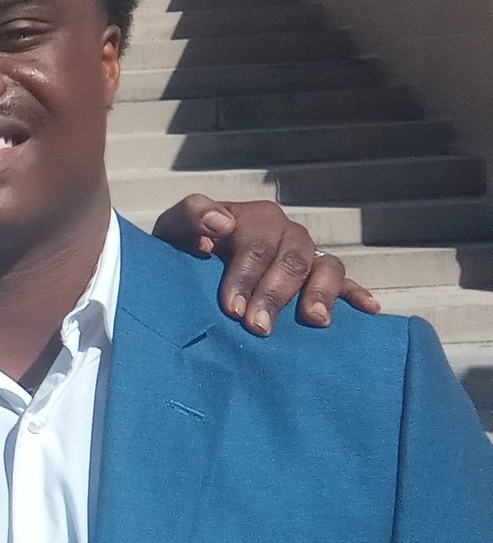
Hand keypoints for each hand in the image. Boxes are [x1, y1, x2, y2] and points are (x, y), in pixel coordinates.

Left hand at [151, 195, 381, 335]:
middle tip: (258, 327)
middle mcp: (285, 233)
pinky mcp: (319, 277)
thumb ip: (189, 216)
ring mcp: (305, 254)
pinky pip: (345, 282)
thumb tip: (221, 223)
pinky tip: (368, 309)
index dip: (246, 275)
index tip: (232, 308)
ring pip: (324, 266)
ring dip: (319, 294)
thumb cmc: (184, 248)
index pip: (256, 244)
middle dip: (276, 294)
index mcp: (253, 218)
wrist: (190, 264)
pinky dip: (357, 294)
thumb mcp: (174, 229)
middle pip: (291, 259)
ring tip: (314, 320)